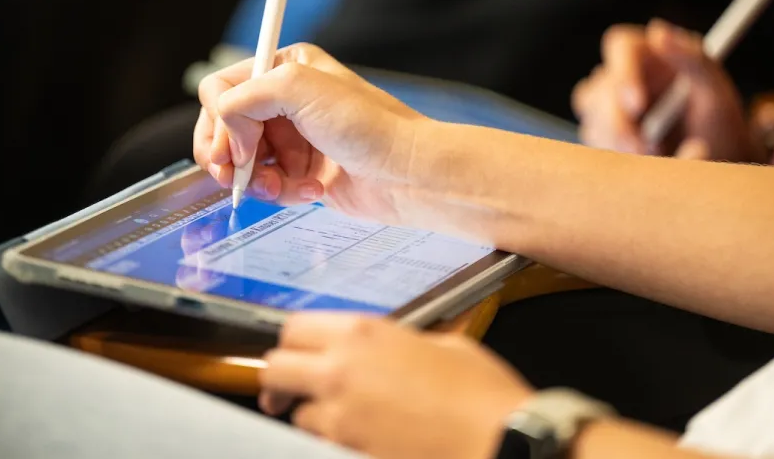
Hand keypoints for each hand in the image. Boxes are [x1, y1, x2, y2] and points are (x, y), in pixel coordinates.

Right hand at [193, 43, 425, 221]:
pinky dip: (281, 192)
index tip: (235, 147)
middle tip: (235, 176)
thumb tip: (225, 137)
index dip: (220, 120)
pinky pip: (267, 185)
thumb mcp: (299, 89)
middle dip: (227, 155)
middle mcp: (284, 101)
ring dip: (257, 179)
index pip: (221, 89)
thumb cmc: (369, 125)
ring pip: (241, 162)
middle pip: (222, 127)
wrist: (407, 174)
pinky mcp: (299, 172)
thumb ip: (244, 99)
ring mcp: (291, 138)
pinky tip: (310, 190)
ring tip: (281, 186)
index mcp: (283, 68)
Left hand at [259, 314, 533, 458]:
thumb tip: (391, 350)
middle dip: (280, 379)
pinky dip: (332, 441)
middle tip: (291, 388)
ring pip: (296, 414)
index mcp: (364, 334)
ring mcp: (342, 416)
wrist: (499, 440)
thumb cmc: (481, 393)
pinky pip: (320, 444)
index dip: (293, 341)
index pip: (295, 327)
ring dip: (311, 414)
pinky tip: (359, 437)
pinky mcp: (349, 450)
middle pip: (275, 368)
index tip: (298, 353)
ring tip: (341, 417)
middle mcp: (342, 370)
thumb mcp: (443, 345)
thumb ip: (402, 343)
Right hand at [572, 19, 762, 161]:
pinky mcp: (602, 136)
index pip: (620, 47)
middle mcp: (621, 78)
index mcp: (648, 55)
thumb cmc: (720, 125)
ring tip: (657, 156)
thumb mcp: (716, 92)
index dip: (623, 73)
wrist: (718, 166)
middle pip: (596, 89)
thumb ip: (692, 59)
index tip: (637, 105)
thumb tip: (658, 31)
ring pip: (592, 121)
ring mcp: (606, 109)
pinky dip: (616, 157)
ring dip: (618, 143)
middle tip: (642, 149)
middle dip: (616, 122)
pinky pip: (595, 146)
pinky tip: (644, 161)